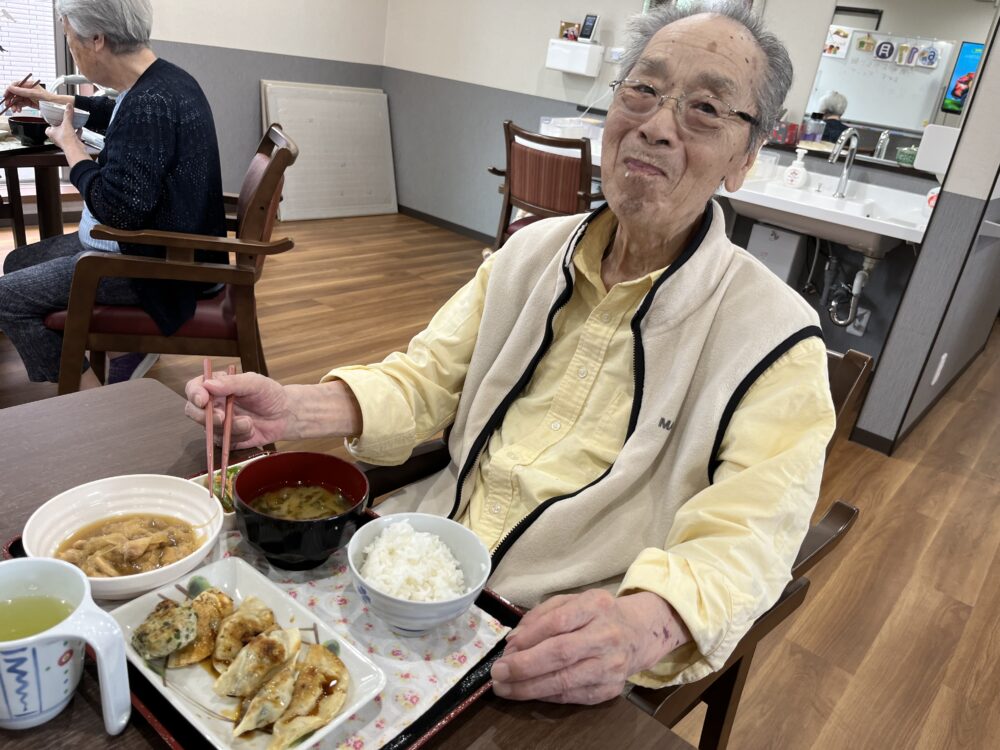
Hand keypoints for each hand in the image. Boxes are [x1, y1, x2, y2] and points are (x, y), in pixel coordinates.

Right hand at [3, 80, 52, 112]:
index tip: (6, 96)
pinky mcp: (29, 102)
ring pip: (17, 100)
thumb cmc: (48, 98)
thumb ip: (22, 91)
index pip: (15, 85)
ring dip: (14, 105)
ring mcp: (28, 96)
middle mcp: (27, 89)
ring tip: (14, 110)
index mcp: (28, 84)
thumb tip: (10, 88)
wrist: (55, 106)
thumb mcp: (34, 94)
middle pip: (14, 93)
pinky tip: (18, 110)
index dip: (9, 90)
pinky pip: (20, 104)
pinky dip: (18, 107)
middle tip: (8, 105)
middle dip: (10, 99)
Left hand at [45, 102, 82, 150]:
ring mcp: (64, 141)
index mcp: (51, 133)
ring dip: (69, 129)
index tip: (55, 118)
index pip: (49, 127)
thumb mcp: (66, 123)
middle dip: (62, 125)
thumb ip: (67, 114)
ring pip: (66, 133)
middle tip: (64, 119)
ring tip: (73, 123)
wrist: (75, 149)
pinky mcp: (71, 143)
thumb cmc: (66, 139)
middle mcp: (56, 138)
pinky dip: (76, 132)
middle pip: (58, 129)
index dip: (52, 123)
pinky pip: (73, 136)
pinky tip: (79, 128)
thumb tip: (68, 106)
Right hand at [185, 371, 291, 448]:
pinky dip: (238, 437)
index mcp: (216, 386)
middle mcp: (213, 405)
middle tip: (223, 417)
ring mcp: (218, 423)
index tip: (203, 400)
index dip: (194, 394)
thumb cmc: (269, 394)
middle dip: (206, 417)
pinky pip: (223, 442)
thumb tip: (209, 384)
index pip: (194, 388)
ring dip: (230, 428)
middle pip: (193, 412)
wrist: (284, 415)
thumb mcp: (254, 382)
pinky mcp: (226, 438)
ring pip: (210, 430)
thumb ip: (232, 382)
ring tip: (249, 422)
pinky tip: (250, 430)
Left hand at [490, 590, 690, 704]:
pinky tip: (528, 692)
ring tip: (505, 688)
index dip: (529, 637)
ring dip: (529, 688)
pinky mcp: (610, 689)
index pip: (559, 622)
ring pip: (565, 681)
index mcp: (596, 606)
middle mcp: (607, 635)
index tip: (506, 649)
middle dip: (524, 666)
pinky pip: (572, 696)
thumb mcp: (573, 601)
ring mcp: (611, 665)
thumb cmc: (597, 615)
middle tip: (498, 673)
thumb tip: (514, 641)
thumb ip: (542, 616)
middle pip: (561, 653)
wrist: (638, 633)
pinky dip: (546, 695)